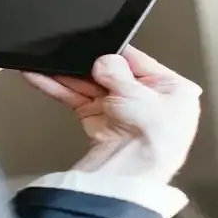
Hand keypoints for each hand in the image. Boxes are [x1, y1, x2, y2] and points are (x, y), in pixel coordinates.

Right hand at [23, 46, 201, 179]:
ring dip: (67, 75)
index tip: (97, 43)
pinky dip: (60, 89)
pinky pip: (78, 98)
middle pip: (112, 72)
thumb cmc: (153, 141)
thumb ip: (115, 70)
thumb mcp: (137, 93)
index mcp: (174, 91)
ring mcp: (123, 112)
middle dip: (87, 65)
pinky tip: (43, 77)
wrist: (131, 174)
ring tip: (47, 63)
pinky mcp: (100, 122)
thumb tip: (104, 60)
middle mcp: (149, 101)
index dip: (115, 53)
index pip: (139, 61)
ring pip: (90, 85)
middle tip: (71, 54)